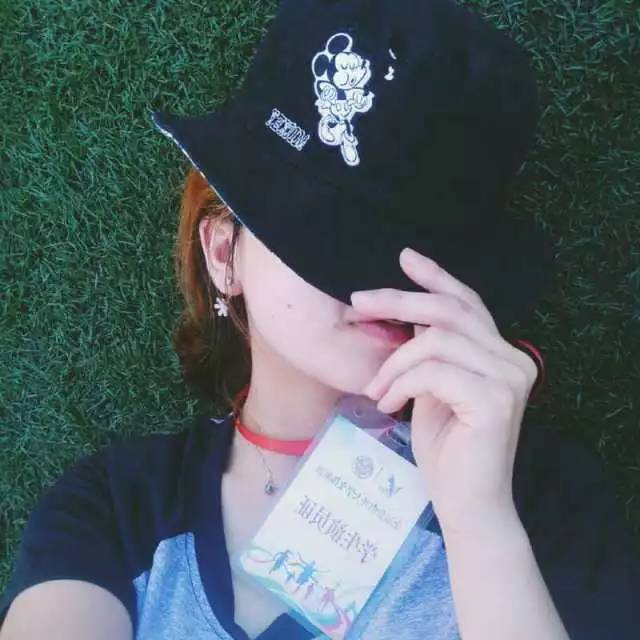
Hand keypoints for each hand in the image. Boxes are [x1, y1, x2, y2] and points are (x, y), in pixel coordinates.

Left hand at [350, 247, 538, 535]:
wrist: (465, 503)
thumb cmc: (446, 448)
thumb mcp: (431, 389)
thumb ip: (430, 353)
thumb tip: (409, 314)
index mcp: (499, 354)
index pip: (468, 302)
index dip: (436, 276)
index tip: (404, 257)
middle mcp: (514, 359)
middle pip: (450, 310)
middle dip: (398, 300)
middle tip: (357, 301)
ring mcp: (510, 378)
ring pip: (435, 340)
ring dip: (394, 362)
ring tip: (376, 390)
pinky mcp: (495, 400)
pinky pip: (432, 371)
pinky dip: (401, 383)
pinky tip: (388, 405)